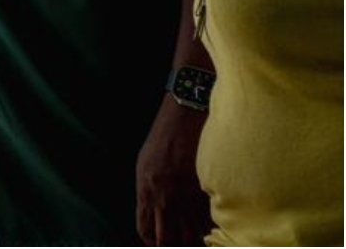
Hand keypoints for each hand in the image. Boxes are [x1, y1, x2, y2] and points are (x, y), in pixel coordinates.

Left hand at [135, 99, 210, 245]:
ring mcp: (187, 196)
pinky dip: (210, 229)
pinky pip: (208, 220)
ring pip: (190, 235)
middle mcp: (164, 198)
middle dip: (171, 247)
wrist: (184, 119)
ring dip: (193, 241)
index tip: (157, 244)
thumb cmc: (162, 140)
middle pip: (167, 240)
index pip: (144, 229)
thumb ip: (147, 192)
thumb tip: (153, 213)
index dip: (150, 241)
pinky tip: (211, 230)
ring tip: (196, 242)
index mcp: (145, 191)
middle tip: (179, 245)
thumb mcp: (144, 166)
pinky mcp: (206, 191)